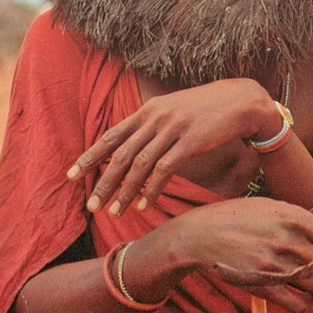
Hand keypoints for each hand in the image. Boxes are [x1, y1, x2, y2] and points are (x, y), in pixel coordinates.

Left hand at [67, 79, 276, 214]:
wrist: (241, 100)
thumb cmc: (207, 108)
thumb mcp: (174, 109)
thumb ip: (152, 124)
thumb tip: (132, 144)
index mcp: (149, 109)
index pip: (112, 134)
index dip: (90, 156)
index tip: (71, 175)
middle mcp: (156, 117)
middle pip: (120, 153)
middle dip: (102, 181)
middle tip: (90, 205)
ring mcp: (173, 128)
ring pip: (140, 164)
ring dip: (125, 191)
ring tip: (114, 212)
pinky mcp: (191, 141)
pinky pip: (165, 169)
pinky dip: (152, 190)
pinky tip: (145, 206)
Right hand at [177, 197, 312, 312]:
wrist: (204, 233)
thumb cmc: (240, 215)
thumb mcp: (273, 207)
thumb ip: (300, 221)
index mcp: (295, 217)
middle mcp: (292, 243)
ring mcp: (280, 267)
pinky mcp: (268, 287)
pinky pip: (303, 304)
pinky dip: (311, 301)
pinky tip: (308, 293)